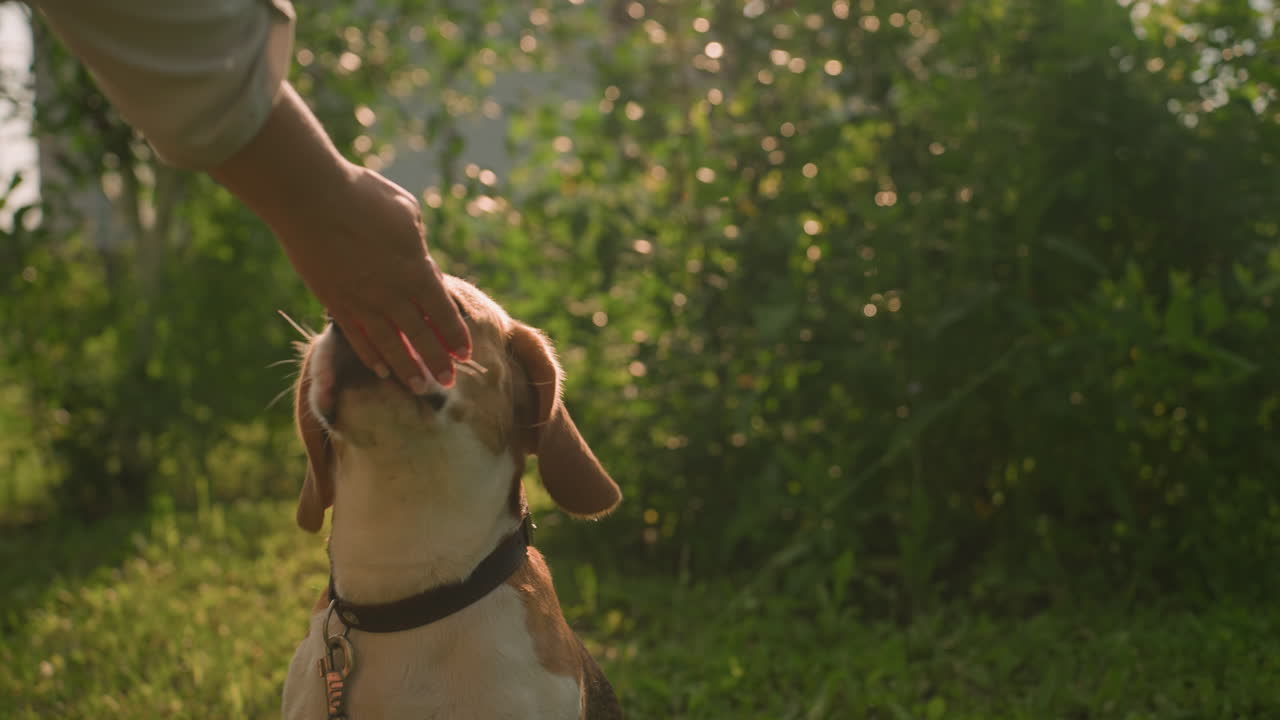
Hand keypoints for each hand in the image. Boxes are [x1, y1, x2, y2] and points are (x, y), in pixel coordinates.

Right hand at [210, 83, 469, 391]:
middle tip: (448, 383)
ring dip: (406, 368)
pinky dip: (370, 355)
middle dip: (437, 362)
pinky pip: (357, 337)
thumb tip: (421, 261)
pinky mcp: (334, 302)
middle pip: (420, 337)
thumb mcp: (407, 214)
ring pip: (390, 345)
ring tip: (419, 388)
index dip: (455, 335)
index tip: (465, 353)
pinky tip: (380, 369)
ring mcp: (361, 301)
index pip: (443, 313)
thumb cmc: (364, 196)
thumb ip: (418, 244)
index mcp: (416, 270)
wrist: (310, 198)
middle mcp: (392, 294)